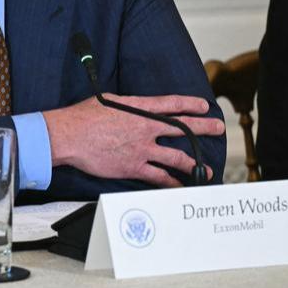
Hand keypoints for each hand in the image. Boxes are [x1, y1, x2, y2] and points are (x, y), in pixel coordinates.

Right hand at [42, 94, 223, 186]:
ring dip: (194, 164)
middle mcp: (145, 128)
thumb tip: (133, 106)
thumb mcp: (107, 101)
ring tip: (206, 170)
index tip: (204, 107)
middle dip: (204, 127)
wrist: (69, 136)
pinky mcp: (134, 167)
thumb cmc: (82, 117)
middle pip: (184, 128)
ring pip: (177, 158)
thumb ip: (126, 105)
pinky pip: (159, 177)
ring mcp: (142, 149)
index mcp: (139, 108)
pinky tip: (180, 186)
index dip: (191, 104)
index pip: (172, 104)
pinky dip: (172, 183)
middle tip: (218, 128)